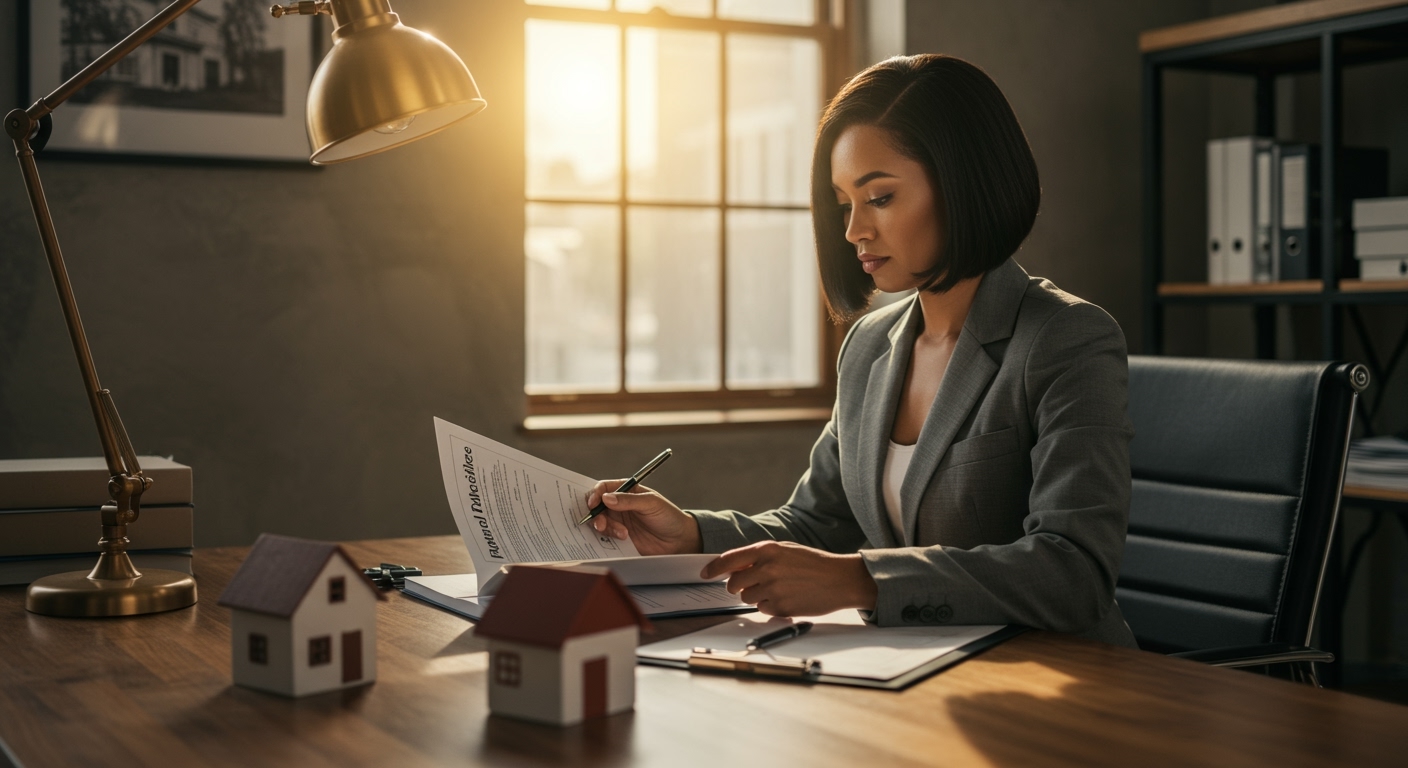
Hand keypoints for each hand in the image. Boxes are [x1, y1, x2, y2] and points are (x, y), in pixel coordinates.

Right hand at [585, 480, 701, 554]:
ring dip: (605, 527)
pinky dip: (607, 538)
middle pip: (595, 505)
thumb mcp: (651, 503)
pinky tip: (622, 539)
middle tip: (601, 524)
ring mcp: (618, 521)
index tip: (594, 504)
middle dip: (595, 513)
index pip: (604, 488)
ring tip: (623, 534)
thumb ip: (629, 500)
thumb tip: (606, 498)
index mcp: (626, 490)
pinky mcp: (619, 537)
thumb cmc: (668, 516)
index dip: (595, 494)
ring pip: (599, 521)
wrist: (678, 541)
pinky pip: (605, 537)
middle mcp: (618, 505)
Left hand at [700, 541, 877, 616]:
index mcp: (767, 550)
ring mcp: (773, 588)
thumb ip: (760, 557)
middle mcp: (767, 568)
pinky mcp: (780, 607)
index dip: (713, 569)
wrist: (840, 579)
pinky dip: (770, 607)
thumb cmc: (814, 564)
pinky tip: (786, 598)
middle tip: (751, 586)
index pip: (729, 560)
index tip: (705, 574)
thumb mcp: (785, 550)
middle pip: (734, 583)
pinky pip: (762, 610)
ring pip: (747, 598)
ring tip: (778, 590)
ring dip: (757, 597)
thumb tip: (735, 568)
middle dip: (738, 587)